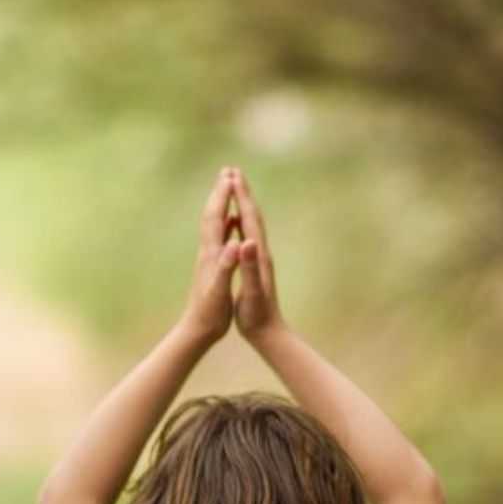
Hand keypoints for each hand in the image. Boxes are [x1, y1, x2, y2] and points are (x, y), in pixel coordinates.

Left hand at [180, 168, 242, 344]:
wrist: (195, 330)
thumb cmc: (210, 314)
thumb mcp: (219, 292)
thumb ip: (226, 267)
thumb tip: (232, 245)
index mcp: (212, 255)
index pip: (216, 219)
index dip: (223, 197)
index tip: (231, 175)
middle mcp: (208, 252)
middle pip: (211, 215)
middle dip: (219, 192)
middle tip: (227, 170)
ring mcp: (209, 258)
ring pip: (214, 224)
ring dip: (221, 203)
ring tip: (227, 187)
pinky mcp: (211, 266)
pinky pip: (219, 237)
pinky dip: (226, 224)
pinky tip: (231, 222)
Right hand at [230, 167, 282, 340]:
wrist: (270, 332)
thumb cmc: (257, 315)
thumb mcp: (252, 291)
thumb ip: (250, 266)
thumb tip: (248, 242)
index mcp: (258, 255)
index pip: (249, 220)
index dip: (241, 197)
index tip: (232, 176)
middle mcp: (260, 252)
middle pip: (252, 216)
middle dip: (243, 193)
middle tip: (232, 171)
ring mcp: (259, 258)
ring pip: (250, 224)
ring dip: (242, 204)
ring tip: (234, 187)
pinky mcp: (255, 265)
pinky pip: (247, 237)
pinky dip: (239, 224)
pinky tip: (235, 222)